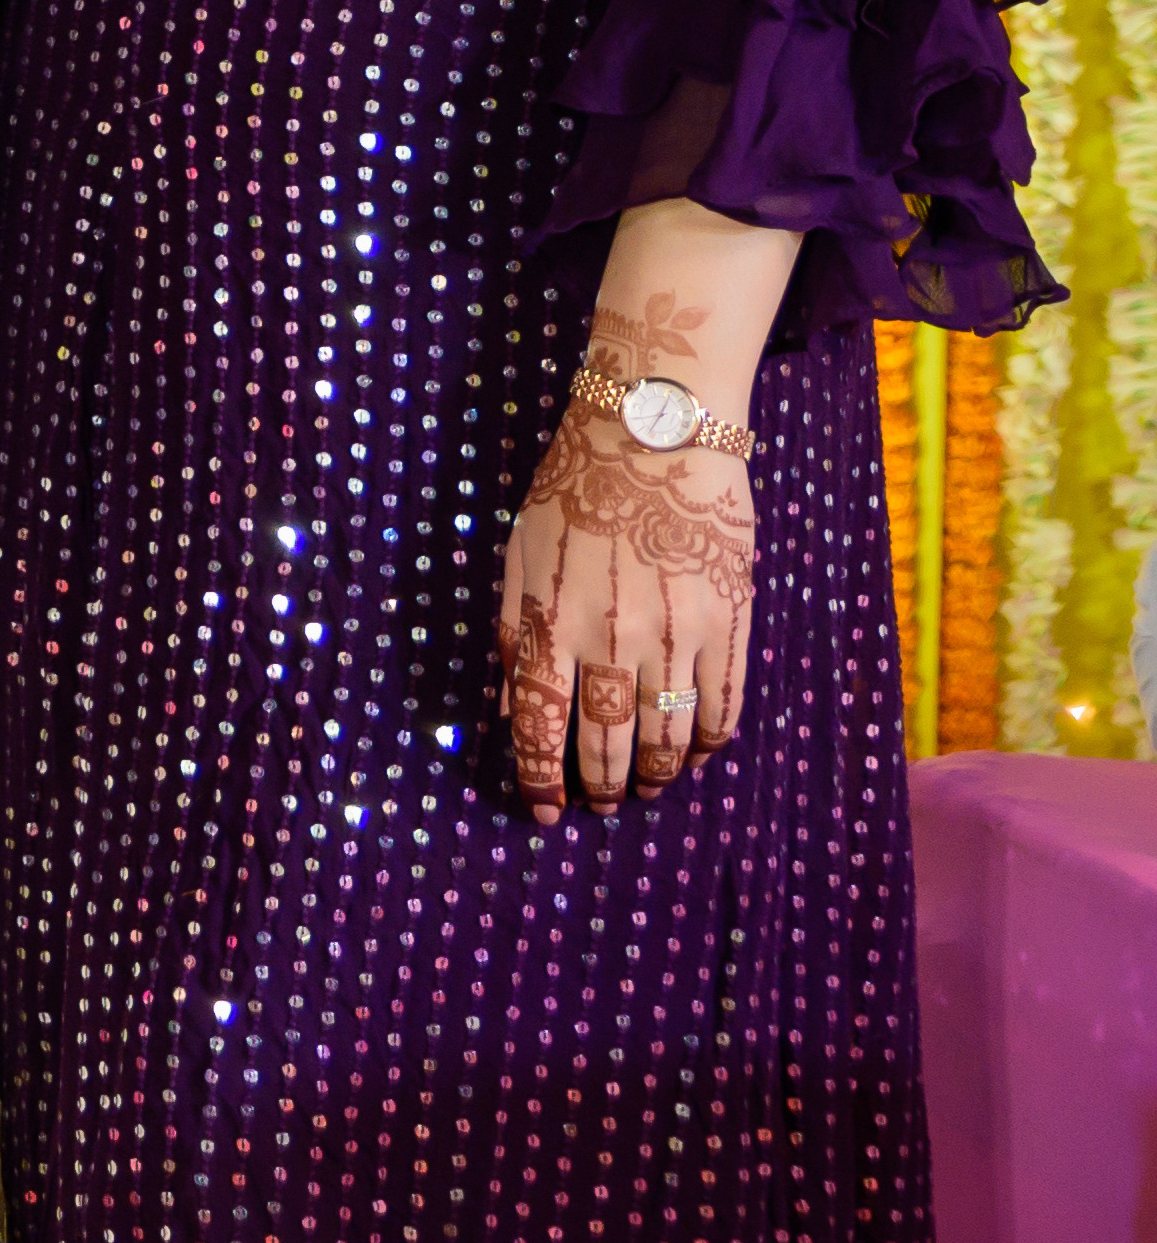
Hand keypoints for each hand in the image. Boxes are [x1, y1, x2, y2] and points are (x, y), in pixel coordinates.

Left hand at [499, 297, 761, 818]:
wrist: (655, 432)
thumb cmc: (575, 490)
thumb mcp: (519, 556)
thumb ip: (516, 634)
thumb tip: (513, 709)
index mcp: (552, 622)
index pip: (542, 725)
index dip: (542, 778)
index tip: (546, 810)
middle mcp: (612, 639)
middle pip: (606, 740)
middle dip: (601, 783)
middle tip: (603, 803)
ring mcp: (676, 635)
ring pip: (669, 735)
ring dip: (659, 772)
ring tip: (651, 786)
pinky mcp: (729, 622)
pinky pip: (725, 704)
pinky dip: (713, 740)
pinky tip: (703, 752)